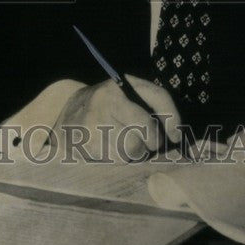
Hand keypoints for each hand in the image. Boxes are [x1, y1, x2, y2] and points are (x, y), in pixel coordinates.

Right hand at [54, 76, 182, 161]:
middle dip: (153, 141)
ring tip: (126, 143)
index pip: (157, 97)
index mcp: (120, 84)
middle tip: (148, 142)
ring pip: (133, 149)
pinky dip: (120, 158)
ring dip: (136, 152)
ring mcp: (94, 122)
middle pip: (147, 129)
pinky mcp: (86, 144)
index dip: (173, 118)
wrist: (68, 115)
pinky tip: (111, 148)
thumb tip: (176, 135)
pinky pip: (117, 160)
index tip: (176, 135)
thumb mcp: (129, 94)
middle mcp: (106, 100)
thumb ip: (155, 106)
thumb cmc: (110, 106)